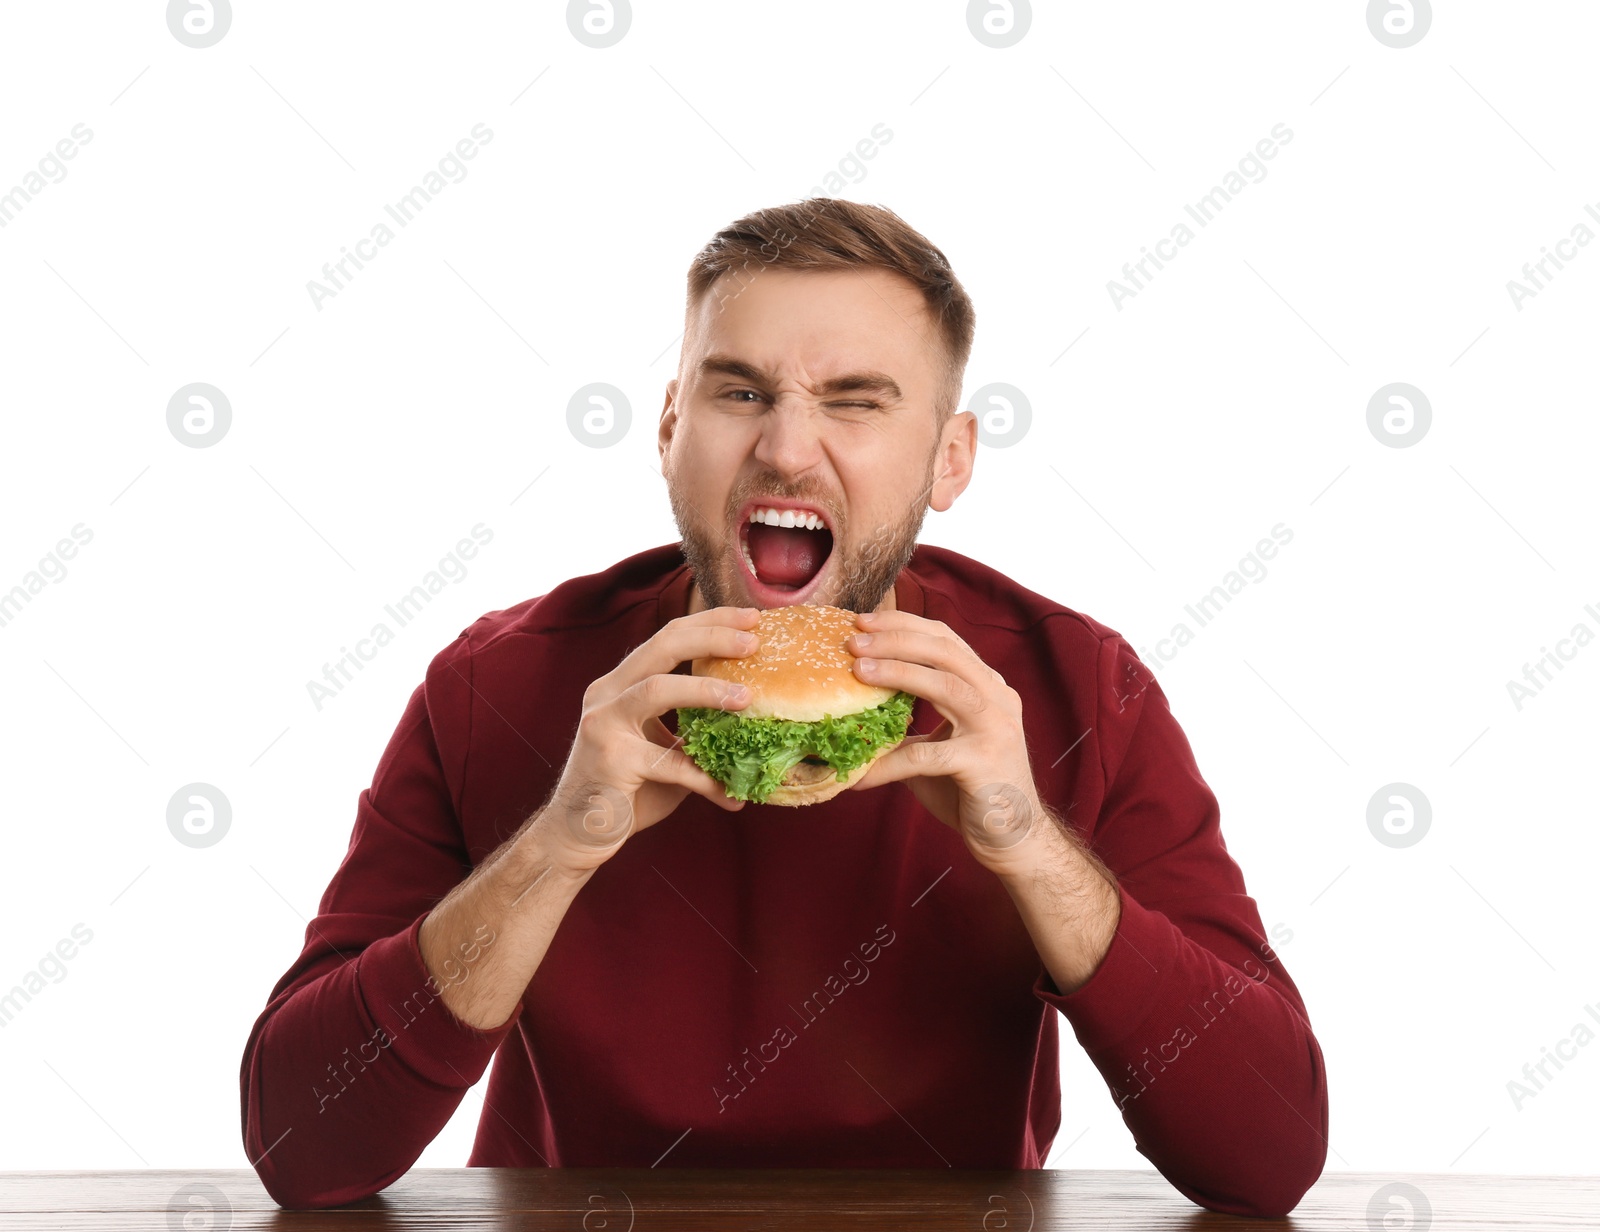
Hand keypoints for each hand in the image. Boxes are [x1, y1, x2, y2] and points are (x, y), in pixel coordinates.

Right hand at [537, 606, 760, 872]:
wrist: (577, 835)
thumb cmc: (628, 791)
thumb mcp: (662, 748)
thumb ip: (693, 729)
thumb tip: (753, 721)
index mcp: (620, 684)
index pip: (667, 636)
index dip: (709, 622)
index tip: (749, 618)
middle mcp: (607, 694)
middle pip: (662, 645)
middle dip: (711, 637)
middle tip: (753, 642)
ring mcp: (604, 724)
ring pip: (657, 689)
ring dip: (706, 690)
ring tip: (746, 699)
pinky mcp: (610, 760)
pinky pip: (667, 762)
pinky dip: (704, 778)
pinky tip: (731, 793)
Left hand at [844, 610, 1045, 869]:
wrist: (1015, 839)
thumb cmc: (971, 790)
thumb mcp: (941, 745)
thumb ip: (911, 724)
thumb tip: (856, 711)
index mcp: (988, 687)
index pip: (946, 639)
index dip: (904, 625)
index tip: (863, 620)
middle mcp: (998, 699)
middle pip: (945, 651)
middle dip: (896, 639)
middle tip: (853, 638)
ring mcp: (996, 729)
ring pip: (945, 685)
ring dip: (897, 673)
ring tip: (858, 671)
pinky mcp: (984, 764)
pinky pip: (928, 755)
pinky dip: (890, 763)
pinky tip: (859, 774)